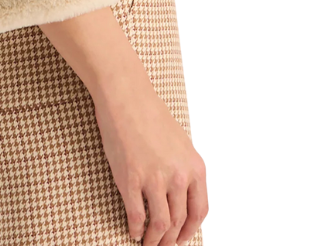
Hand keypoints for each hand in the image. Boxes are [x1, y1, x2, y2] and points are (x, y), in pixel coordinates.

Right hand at [93, 73, 208, 244]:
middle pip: (179, 222)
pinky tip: (133, 230)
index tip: (181, 238)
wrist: (125, 94)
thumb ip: (183, 168)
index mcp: (194, 167)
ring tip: (148, 243)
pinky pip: (137, 216)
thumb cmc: (149, 113)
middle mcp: (178, 175)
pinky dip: (136, 229)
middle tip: (163, 245)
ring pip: (161, 225)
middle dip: (171, 240)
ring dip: (154, 240)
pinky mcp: (131, 178)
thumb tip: (181, 195)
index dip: (190, 231)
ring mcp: (155, 178)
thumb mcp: (179, 142)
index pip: (199, 211)